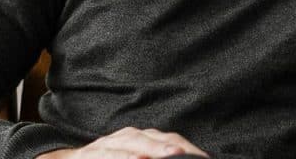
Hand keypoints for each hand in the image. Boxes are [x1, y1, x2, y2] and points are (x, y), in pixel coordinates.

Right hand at [36, 126, 209, 158]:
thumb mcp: (132, 157)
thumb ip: (153, 156)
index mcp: (141, 139)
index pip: (169, 140)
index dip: (188, 148)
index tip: (205, 158)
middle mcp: (127, 138)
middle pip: (156, 138)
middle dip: (176, 146)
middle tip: (195, 157)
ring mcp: (108, 145)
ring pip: (134, 143)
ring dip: (153, 149)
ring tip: (171, 154)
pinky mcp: (90, 156)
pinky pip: (109, 155)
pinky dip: (123, 157)